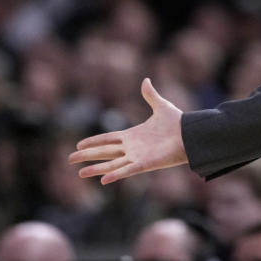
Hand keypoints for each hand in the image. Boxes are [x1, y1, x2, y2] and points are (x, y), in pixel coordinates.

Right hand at [68, 78, 187, 183]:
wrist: (190, 135)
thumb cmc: (178, 123)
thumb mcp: (161, 106)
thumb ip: (150, 95)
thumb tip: (145, 80)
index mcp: (133, 135)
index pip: (107, 139)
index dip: (93, 141)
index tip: (78, 145)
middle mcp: (132, 148)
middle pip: (104, 152)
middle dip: (87, 156)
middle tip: (70, 160)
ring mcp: (137, 157)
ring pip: (111, 164)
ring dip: (96, 168)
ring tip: (80, 173)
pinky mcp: (145, 164)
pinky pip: (127, 171)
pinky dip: (115, 175)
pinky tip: (103, 180)